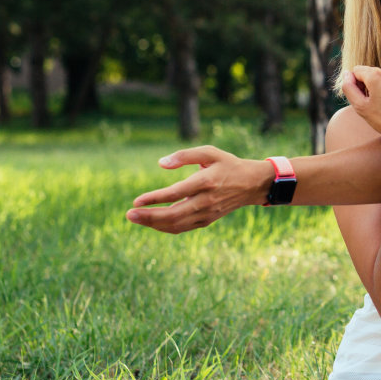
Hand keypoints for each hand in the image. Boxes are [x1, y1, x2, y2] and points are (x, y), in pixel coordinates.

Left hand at [125, 146, 271, 232]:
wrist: (252, 184)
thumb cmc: (228, 164)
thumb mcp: (210, 152)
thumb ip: (185, 155)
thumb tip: (161, 163)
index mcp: (206, 182)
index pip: (175, 193)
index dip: (154, 198)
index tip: (136, 201)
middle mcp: (206, 201)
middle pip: (173, 215)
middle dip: (148, 217)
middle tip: (128, 214)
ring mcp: (207, 214)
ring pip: (176, 224)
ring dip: (153, 224)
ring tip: (135, 218)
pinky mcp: (206, 220)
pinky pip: (182, 227)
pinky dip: (165, 227)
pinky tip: (152, 222)